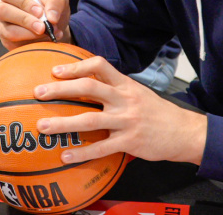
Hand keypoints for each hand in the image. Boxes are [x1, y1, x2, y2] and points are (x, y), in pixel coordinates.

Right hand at [0, 0, 70, 49]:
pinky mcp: (7, 44)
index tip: (40, 12)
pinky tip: (45, 41)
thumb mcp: (58, 1)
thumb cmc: (51, 10)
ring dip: (31, 35)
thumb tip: (51, 18)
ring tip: (47, 34)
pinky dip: (34, 44)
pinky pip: (16, 46)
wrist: (52, 28)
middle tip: (43, 27)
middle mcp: (2, 10)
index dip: (24, 2)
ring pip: (9, 32)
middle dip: (25, 20)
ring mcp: (2, 28)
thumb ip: (56, 3)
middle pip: (2, 11)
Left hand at [34, 56, 207, 165]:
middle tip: (38, 92)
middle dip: (61, 89)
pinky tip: (65, 156)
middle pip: (89, 88)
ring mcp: (126, 121)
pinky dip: (82, 153)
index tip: (55, 70)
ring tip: (42, 127)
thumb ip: (115, 88)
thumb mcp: (137, 92)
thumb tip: (86, 82)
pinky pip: (101, 148)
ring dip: (63, 123)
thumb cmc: (157, 112)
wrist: (183, 132)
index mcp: (125, 85)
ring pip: (90, 120)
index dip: (76, 66)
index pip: (99, 65)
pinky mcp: (129, 142)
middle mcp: (124, 100)